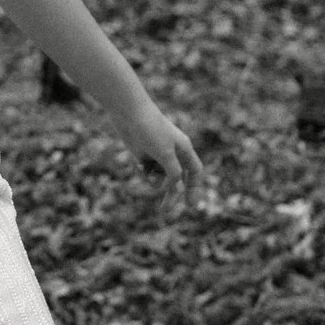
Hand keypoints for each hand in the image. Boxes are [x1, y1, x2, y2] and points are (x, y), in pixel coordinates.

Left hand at [113, 101, 217, 218]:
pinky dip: (144, 172)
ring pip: (160, 177)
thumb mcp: (165, 154)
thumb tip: (175, 187)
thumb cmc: (150, 129)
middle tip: (164, 211)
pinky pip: (147, 171)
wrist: (129, 112)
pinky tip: (138, 163)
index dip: (194, 188)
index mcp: (184, 149)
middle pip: (177, 179)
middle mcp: (173, 152)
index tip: (190, 205)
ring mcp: (158, 153)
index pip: (194, 172)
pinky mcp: (143, 153)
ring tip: (145, 171)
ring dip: (154, 180)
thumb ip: (173, 172)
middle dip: (171, 194)